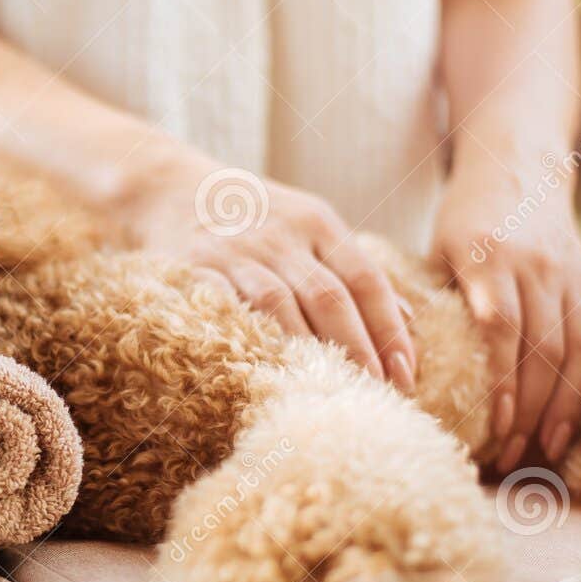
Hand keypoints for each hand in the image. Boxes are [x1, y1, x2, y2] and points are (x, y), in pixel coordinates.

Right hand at [131, 164, 417, 391]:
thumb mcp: (310, 226)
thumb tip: (409, 320)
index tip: (407, 372)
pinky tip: (271, 370)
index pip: (365, 279)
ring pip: (281, 305)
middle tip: (379, 394)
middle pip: (330, 296)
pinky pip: (228, 308)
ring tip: (333, 391)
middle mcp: (281, 235)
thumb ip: (355, 269)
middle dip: (359, 349)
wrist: (171, 187)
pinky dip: (252, 338)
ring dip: (310, 352)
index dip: (389, 328)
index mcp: (317, 223)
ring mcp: (237, 252)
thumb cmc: (254, 216)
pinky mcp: (195, 269)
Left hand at [433, 166, 580, 469]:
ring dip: (568, 403)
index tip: (496, 426)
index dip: (502, 381)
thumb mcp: (436, 250)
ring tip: (551, 447)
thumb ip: (431, 301)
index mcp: (490, 259)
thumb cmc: (464, 218)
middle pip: (545, 349)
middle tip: (513, 454)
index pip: (501, 329)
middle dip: (532, 410)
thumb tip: (407, 367)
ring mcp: (571, 274)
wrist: (515, 166)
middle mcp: (538, 268)